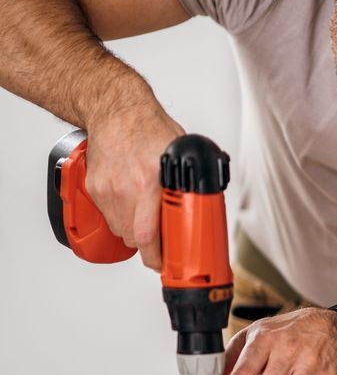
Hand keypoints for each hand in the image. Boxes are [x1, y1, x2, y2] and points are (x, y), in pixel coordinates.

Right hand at [84, 106, 183, 269]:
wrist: (116, 112)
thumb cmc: (149, 128)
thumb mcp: (181, 154)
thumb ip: (190, 182)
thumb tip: (204, 205)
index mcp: (150, 182)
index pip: (149, 234)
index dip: (158, 256)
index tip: (166, 263)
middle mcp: (126, 189)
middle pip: (135, 238)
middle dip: (150, 246)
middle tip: (162, 243)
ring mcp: (107, 190)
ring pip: (121, 230)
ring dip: (135, 232)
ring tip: (148, 218)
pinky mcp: (95, 189)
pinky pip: (108, 217)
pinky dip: (121, 217)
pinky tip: (132, 203)